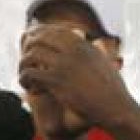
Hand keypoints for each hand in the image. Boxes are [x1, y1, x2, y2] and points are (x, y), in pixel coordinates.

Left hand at [18, 25, 139, 132]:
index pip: (55, 31)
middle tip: (26, 61)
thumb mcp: (106, 63)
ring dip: (24, 65)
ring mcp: (65, 65)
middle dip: (28, 48)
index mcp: (84, 45)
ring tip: (25, 76)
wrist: (115, 108)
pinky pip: (31, 74)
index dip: (41, 35)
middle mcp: (73, 51)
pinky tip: (31, 89)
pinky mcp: (57, 82)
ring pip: (31, 55)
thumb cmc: (113, 90)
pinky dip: (25, 80)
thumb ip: (98, 50)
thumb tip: (98, 42)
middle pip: (40, 39)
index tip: (33, 44)